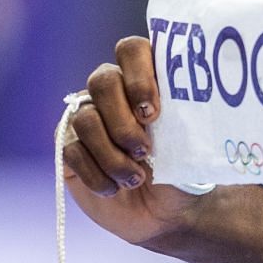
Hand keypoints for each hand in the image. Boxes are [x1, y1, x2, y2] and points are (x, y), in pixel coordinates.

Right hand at [61, 36, 201, 245]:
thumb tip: (169, 111)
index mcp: (148, 80)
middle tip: (144, 150)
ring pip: (86, 120)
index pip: (132, 50)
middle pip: (102, 81)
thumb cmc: (185, 171)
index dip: (139, 76)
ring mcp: (87, 117)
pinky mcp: (70, 148)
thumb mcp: (193, 144)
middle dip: (123, 120)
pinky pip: (72, 151)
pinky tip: (115, 189)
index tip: (153, 113)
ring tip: (136, 178)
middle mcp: (114, 92)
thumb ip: (180, 119)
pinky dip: (96, 175)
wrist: (167, 213)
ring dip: (112, 155)